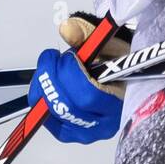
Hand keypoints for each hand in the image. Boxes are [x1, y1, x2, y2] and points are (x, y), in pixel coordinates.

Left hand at [26, 12, 131, 144]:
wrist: (119, 72)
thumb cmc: (115, 58)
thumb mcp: (105, 40)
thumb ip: (85, 33)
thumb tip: (66, 29)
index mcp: (120, 98)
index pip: (87, 95)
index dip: (69, 74)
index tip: (65, 56)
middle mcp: (107, 122)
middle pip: (68, 107)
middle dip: (51, 79)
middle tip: (51, 59)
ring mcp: (91, 132)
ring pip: (56, 116)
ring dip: (45, 89)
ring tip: (52, 70)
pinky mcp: (77, 134)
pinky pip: (53, 124)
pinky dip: (45, 103)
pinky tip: (49, 87)